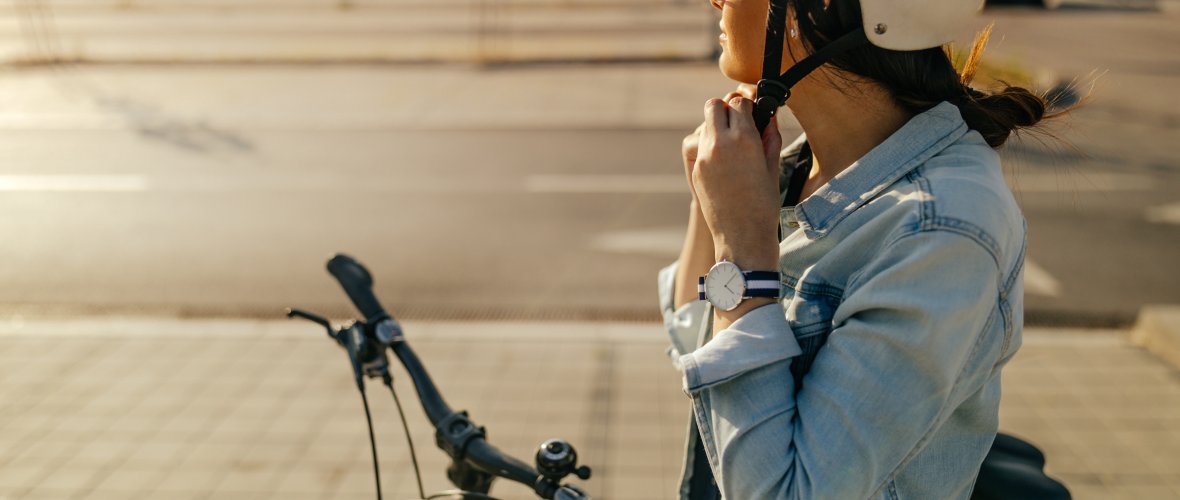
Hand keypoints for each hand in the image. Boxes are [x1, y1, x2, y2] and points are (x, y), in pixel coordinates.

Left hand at [690, 96, 781, 271]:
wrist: (742, 237)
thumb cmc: (764, 204)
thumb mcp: (772, 167)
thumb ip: (770, 137)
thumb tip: (770, 116)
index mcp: (744, 140)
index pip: (738, 102)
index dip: (747, 105)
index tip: (752, 113)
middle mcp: (720, 144)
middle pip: (714, 106)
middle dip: (726, 110)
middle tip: (738, 123)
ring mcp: (704, 157)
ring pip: (704, 125)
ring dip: (716, 127)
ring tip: (732, 145)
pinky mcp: (696, 170)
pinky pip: (700, 146)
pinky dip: (710, 146)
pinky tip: (725, 162)